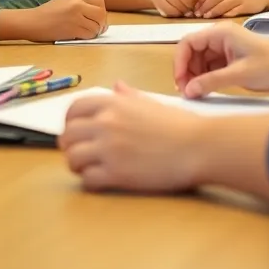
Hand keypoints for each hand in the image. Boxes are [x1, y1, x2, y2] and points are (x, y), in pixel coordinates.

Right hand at [22, 0, 106, 40]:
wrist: (33, 22)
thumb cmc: (48, 12)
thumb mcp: (65, 0)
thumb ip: (82, 3)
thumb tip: (100, 15)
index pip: (100, 2)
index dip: (102, 12)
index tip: (99, 19)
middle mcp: (78, 3)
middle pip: (101, 14)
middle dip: (102, 23)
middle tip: (98, 28)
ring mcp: (76, 16)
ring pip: (96, 26)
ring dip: (95, 32)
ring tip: (87, 32)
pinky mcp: (73, 29)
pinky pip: (89, 34)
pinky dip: (89, 37)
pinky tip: (81, 36)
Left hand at [60, 82, 204, 192]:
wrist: (200, 146)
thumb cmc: (181, 125)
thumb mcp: (152, 103)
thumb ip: (130, 96)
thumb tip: (118, 86)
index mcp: (114, 103)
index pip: (74, 109)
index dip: (70, 122)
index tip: (75, 131)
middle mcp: (107, 123)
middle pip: (68, 135)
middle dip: (70, 146)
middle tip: (80, 153)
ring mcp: (110, 148)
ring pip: (72, 158)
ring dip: (77, 165)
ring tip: (88, 168)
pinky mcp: (117, 173)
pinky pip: (87, 179)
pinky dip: (90, 181)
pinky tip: (101, 180)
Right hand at [174, 22, 268, 97]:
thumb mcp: (239, 74)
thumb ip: (211, 82)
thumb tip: (187, 91)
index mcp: (220, 33)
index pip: (188, 42)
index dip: (180, 61)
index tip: (179, 82)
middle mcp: (220, 38)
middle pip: (192, 52)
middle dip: (186, 71)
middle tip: (186, 93)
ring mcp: (225, 49)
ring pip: (200, 61)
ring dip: (195, 77)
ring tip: (195, 94)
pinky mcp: (230, 60)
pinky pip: (210, 68)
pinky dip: (205, 79)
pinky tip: (204, 91)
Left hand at [194, 0, 267, 17]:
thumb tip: (199, 4)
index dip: (200, 0)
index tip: (194, 8)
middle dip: (204, 7)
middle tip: (197, 15)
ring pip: (222, 5)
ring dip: (212, 12)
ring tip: (205, 17)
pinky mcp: (246, 5)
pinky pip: (233, 11)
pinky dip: (224, 15)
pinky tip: (219, 19)